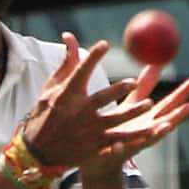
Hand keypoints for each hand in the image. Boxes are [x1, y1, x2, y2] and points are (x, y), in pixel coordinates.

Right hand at [22, 32, 158, 167]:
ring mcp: (88, 129)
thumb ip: (66, 63)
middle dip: (118, 90)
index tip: (104, 44)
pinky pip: (119, 139)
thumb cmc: (45, 114)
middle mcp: (79, 111)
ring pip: (115, 119)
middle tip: (133, 83)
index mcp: (67, 95)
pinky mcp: (95, 145)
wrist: (38, 152)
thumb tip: (70, 37)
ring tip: (149, 104)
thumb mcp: (51, 88)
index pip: (81, 72)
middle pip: (102, 98)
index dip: (92, 57)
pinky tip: (150, 130)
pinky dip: (134, 136)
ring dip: (133, 112)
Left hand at [80, 63, 188, 180]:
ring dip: (158, 134)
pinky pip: (116, 152)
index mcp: (150, 120)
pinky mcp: (114, 155)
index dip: (186, 92)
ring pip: (146, 140)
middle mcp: (146, 132)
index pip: (172, 103)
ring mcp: (132, 144)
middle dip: (180, 115)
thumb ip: (144, 87)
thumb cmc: (119, 131)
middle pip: (166, 122)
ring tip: (167, 126)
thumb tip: (156, 63)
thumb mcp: (132, 106)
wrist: (100, 162)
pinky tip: (117, 145)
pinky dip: (119, 149)